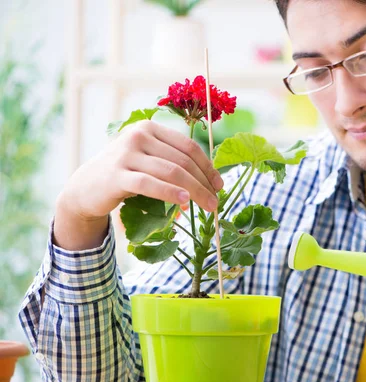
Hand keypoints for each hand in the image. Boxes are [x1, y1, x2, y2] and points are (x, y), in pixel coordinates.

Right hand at [54, 121, 223, 249]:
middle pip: (183, 161)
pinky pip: (150, 184)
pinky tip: (184, 201)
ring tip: (209, 206)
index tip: (219, 185)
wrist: (85, 188)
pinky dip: (170, 192)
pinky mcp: (117, 175)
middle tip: (216, 202)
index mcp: (150, 128)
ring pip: (171, 172)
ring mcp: (126, 154)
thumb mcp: (148, 161)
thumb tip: (210, 181)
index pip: (188, 147)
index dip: (207, 167)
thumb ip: (172, 163)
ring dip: (195, 191)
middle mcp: (138, 136)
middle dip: (204, 183)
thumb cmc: (125, 175)